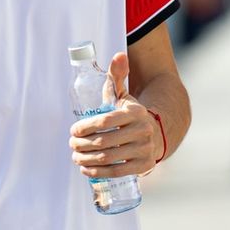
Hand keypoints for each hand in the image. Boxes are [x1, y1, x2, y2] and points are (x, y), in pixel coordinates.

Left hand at [69, 52, 163, 177]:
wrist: (157, 134)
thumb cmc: (131, 114)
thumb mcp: (125, 95)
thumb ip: (118, 76)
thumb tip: (118, 56)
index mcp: (135, 112)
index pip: (106, 121)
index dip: (86, 127)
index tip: (73, 131)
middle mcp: (143, 130)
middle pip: (104, 141)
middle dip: (82, 145)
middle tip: (72, 145)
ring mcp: (144, 149)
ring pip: (108, 157)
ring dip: (87, 160)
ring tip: (76, 157)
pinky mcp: (143, 166)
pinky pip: (117, 172)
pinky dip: (98, 172)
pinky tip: (86, 170)